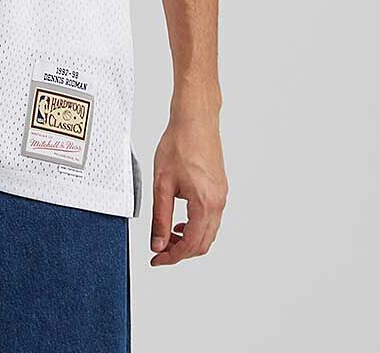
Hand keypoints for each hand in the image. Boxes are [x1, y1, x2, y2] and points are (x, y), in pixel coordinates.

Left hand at [149, 111, 227, 265]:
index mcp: (205, 204)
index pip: (191, 244)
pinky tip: (180, 219)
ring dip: (189, 239)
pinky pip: (211, 217)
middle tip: (160, 250)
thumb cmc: (180, 143)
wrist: (195, 119)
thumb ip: (160, 217)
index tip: (157, 259)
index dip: (172, 257)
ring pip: (208, 231)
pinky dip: (196, 226)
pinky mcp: (219, 188)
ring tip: (168, 235)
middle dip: (181, 251)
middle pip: (203, 243)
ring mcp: (221, 195)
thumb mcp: (162, 183)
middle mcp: (218, 203)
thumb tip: (158, 243)